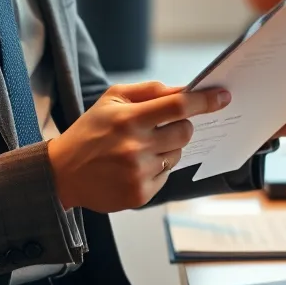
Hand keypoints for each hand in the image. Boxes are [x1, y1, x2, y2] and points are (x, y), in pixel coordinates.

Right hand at [47, 81, 230, 211]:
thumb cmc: (91, 130)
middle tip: (163, 126)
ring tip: (141, 147)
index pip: (177, 106)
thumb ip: (149, 91)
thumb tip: (184, 90)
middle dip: (182, 125)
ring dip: (168, 147)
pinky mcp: (141, 194)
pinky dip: (158, 167)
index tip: (223, 96)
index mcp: (129, 118)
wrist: (63, 172)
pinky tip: (135, 165)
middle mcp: (135, 146)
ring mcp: (139, 172)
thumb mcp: (112, 99)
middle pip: (185, 132)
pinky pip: (167, 174)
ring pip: (178, 153)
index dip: (204, 101)